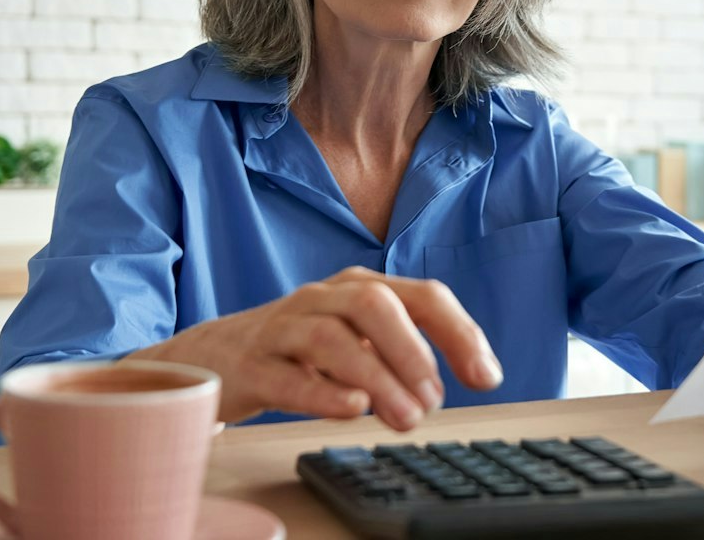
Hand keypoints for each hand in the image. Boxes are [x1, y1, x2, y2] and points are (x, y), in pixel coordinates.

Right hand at [128, 267, 502, 428]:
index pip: (422, 295)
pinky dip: (323, 392)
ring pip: (333, 339)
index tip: (487, 377)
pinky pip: (287, 374)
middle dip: (413, 351)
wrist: (215, 353)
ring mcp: (285, 327)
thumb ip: (401, 353)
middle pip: (375, 305)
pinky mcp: (252, 364)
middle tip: (435, 401)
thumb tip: (449, 384)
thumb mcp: (357, 337)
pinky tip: (352, 409)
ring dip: (377, 378)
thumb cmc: (302, 347)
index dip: (459, 333)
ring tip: (405, 417)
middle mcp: (325, 298)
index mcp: (361, 287)